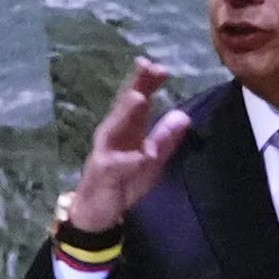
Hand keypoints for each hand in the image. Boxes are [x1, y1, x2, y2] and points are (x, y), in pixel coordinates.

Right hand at [61, 58, 192, 233]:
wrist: (96, 212)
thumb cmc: (123, 184)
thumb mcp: (152, 160)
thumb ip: (165, 139)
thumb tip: (182, 115)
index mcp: (127, 130)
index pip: (138, 101)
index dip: (147, 83)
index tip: (159, 66)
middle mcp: (113, 135)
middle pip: (124, 107)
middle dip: (136, 87)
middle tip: (148, 66)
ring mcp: (105, 153)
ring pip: (115, 130)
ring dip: (126, 114)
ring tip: (138, 97)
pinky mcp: (103, 174)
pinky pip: (117, 166)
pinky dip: (127, 160)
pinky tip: (139, 155)